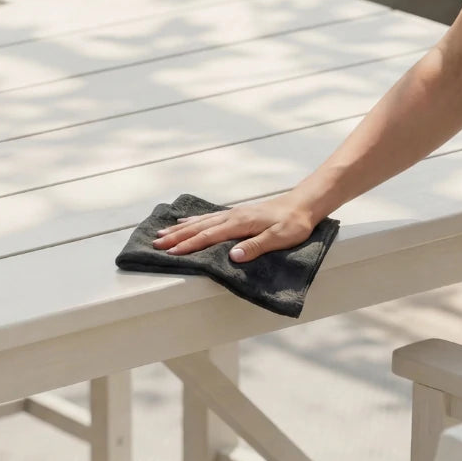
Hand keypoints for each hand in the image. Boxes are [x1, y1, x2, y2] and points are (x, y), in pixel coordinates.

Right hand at [153, 194, 319, 261]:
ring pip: (201, 222)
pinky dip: (193, 221)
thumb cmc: (295, 223)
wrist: (305, 204)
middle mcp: (232, 217)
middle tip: (156, 244)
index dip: (189, 245)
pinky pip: (209, 217)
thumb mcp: (280, 238)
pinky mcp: (237, 214)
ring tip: (162, 234)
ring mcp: (233, 214)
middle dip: (176, 237)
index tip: (171, 253)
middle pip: (198, 228)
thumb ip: (256, 247)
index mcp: (240, 224)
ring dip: (180, 229)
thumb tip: (233, 256)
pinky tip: (185, 222)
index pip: (209, 236)